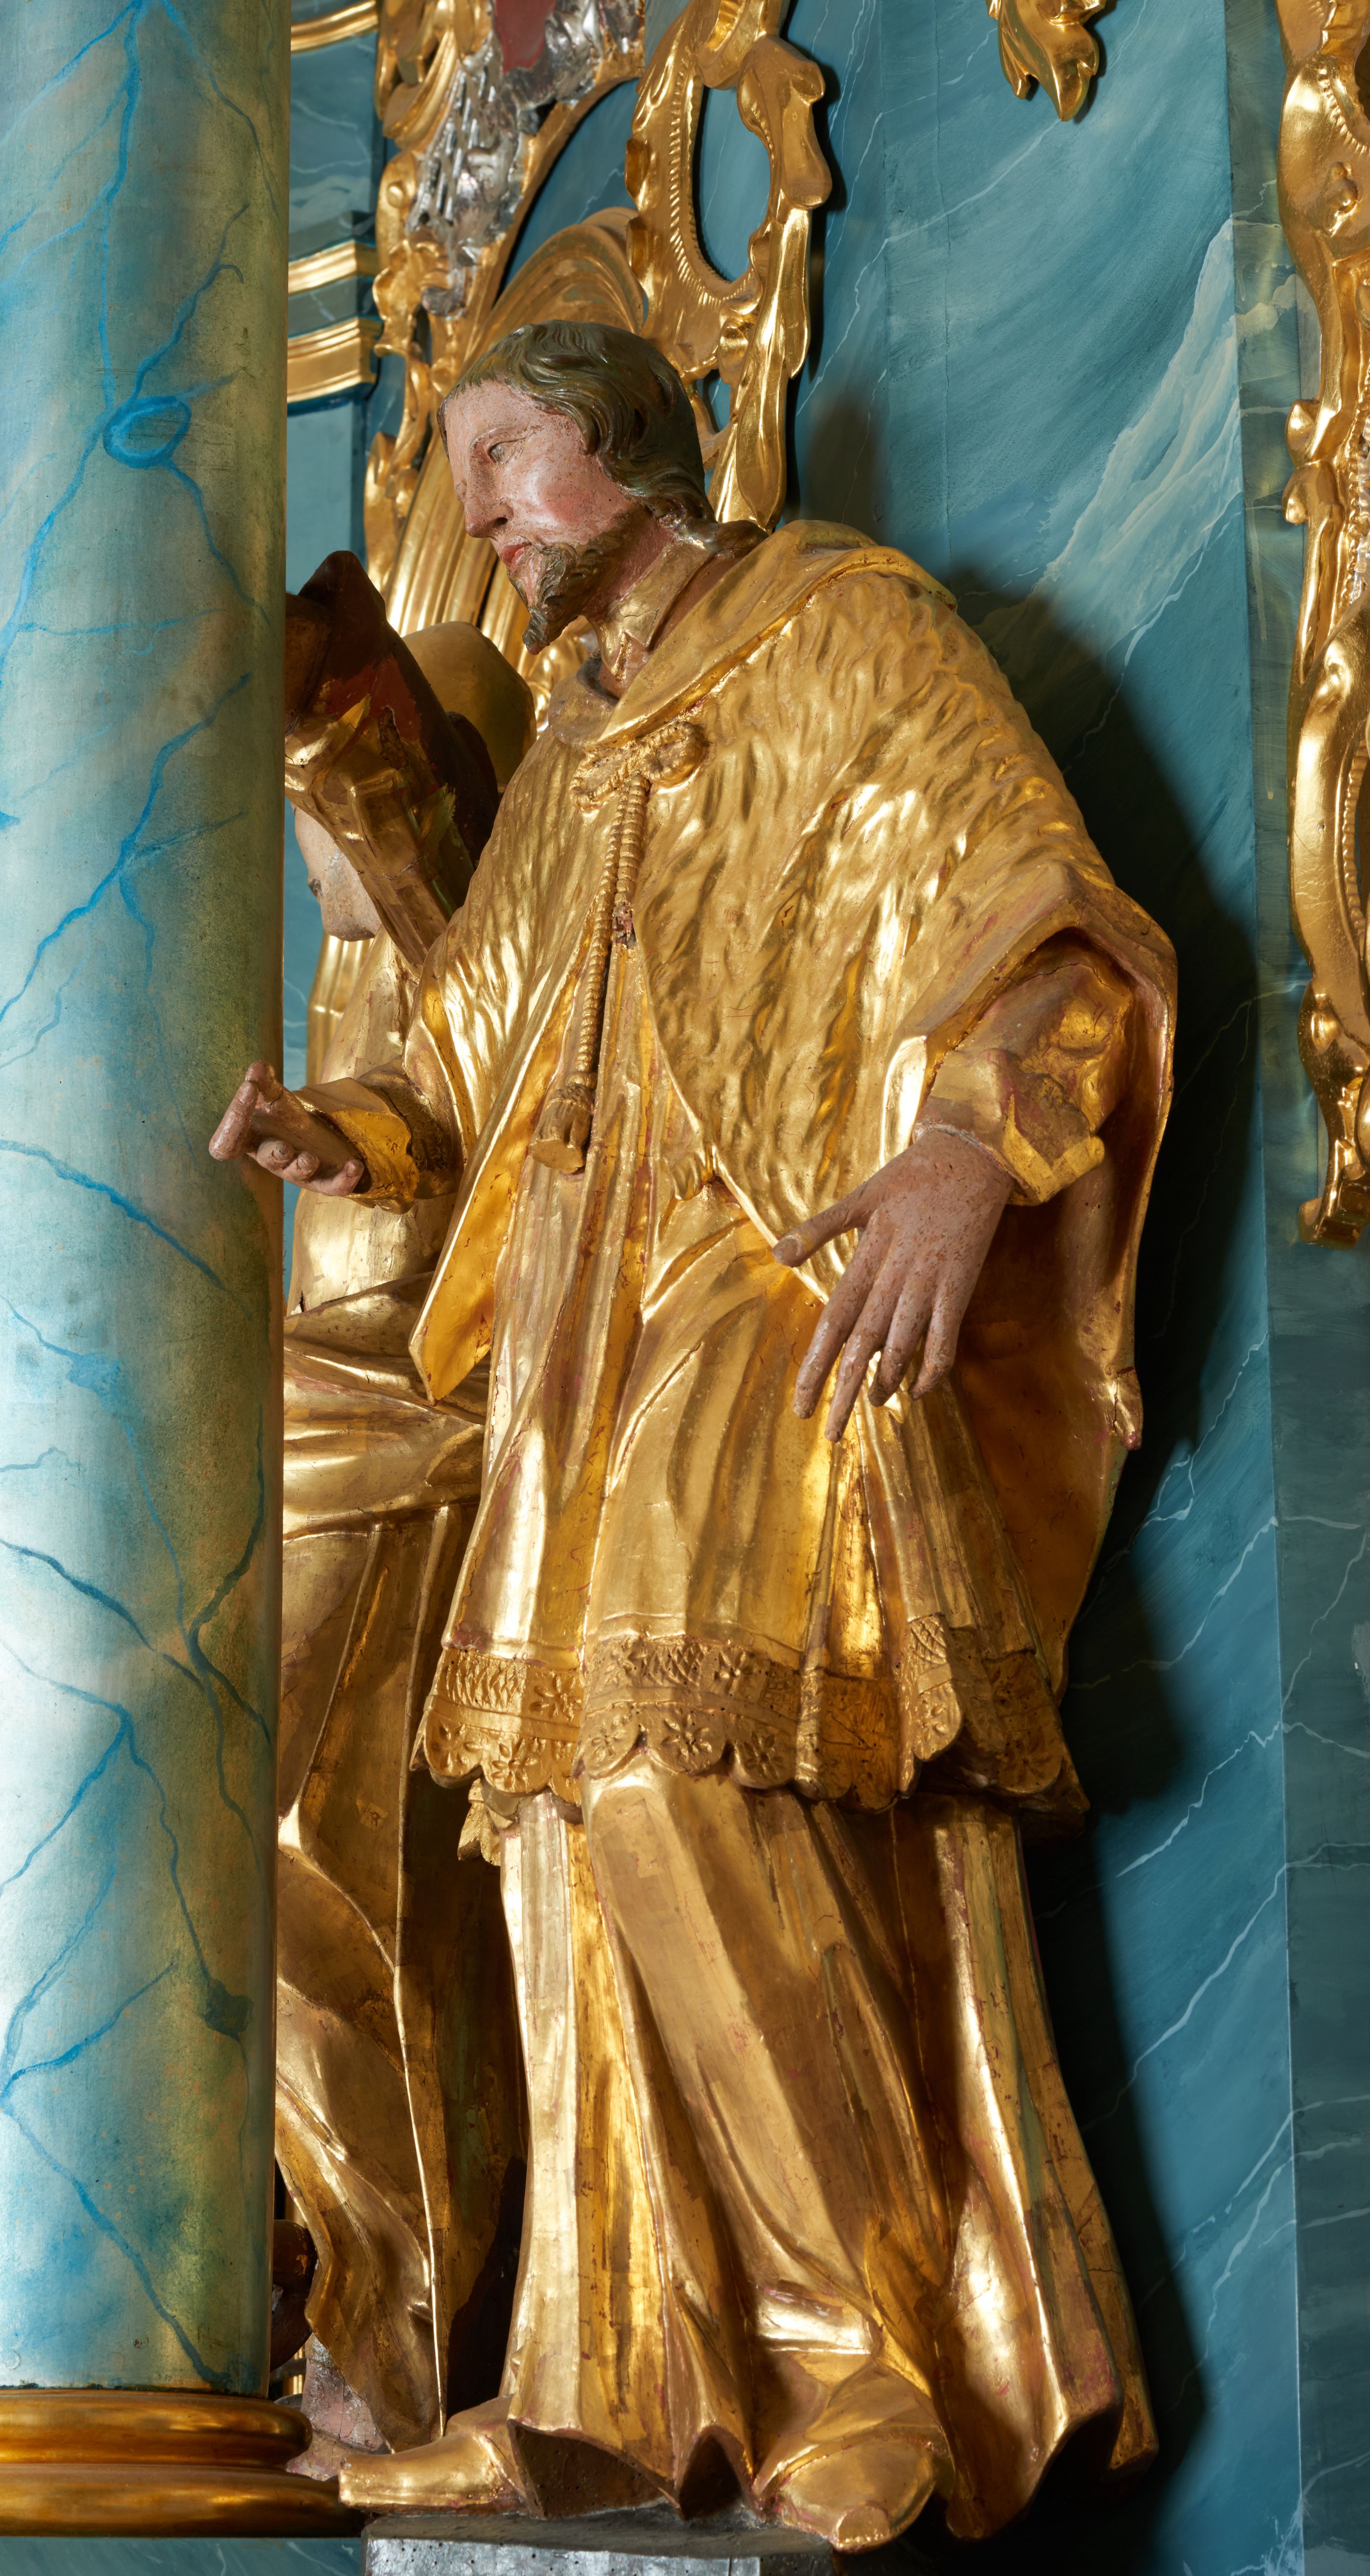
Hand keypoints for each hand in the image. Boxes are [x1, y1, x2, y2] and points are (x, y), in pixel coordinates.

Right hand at [208, 1061, 365, 1194]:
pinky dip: (344, 1179)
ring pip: (298, 1175)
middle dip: (276, 1153)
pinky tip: (355, 1165)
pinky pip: (332, 1186)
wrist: (311, 1134)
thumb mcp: (273, 1096)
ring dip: (303, 1166)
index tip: (247, 1089)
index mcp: (250, 1140)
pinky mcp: (323, 1180)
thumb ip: (264, 1083)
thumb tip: (257, 1067)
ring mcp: (297, 1171)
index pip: (228, 1142)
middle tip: (284, 1147)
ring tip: (310, 1158)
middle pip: (267, 1160)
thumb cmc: (282, 1116)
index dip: (232, 1121)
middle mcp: (271, 1158)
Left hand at [772, 1129, 1012, 1441]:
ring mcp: (930, 1281)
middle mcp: (895, 1274)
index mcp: (866, 1255)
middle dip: (843, 1391)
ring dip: (885, 1382)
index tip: (800, 1404)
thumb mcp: (860, 1196)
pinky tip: (918, 1390)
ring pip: (901, 1345)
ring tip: (871, 1408)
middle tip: (828, 1431)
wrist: (972, 1155)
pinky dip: (932, 1368)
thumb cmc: (912, 1176)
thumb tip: (777, 1254)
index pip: (833, 1322)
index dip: (815, 1366)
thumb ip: (820, 1228)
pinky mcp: (961, 1284)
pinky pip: (946, 1338)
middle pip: (862, 1344)